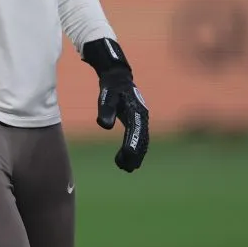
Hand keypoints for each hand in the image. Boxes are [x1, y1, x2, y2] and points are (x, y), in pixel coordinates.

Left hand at [82, 38, 149, 172]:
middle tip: (126, 168)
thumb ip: (106, 109)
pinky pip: (139, 138)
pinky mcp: (138, 121)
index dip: (132, 144)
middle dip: (136, 154)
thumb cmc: (111, 87)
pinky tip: (126, 158)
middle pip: (142, 139)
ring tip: (125, 168)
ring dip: (136, 154)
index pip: (136, 131)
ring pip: (142, 140)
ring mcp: (142, 119)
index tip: (127, 157)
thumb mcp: (106, 96)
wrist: (118, 78)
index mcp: (136, 111)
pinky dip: (135, 148)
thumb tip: (105, 126)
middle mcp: (142, 116)